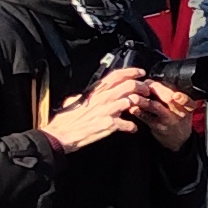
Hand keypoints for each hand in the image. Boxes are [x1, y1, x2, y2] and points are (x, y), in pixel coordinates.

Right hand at [41, 69, 158, 149]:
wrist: (61, 135)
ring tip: (143, 108)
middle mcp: (103, 98)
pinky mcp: (109, 125)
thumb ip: (81, 96)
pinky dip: (133, 127)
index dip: (132, 72)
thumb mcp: (73, 101)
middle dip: (142, 87)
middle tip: (146, 91)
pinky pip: (128, 123)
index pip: (116, 75)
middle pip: (129, 85)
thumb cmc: (65, 120)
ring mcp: (107, 111)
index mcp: (95, 91)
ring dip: (141, 104)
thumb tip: (82, 95)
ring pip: (132, 101)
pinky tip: (133, 129)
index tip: (141, 72)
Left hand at [130, 76, 202, 147]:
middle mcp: (179, 113)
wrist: (179, 139)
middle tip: (146, 83)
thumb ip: (174, 94)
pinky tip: (132, 107)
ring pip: (155, 107)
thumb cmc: (180, 118)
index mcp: (188, 106)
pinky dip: (138, 111)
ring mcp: (167, 120)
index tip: (176, 95)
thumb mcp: (185, 107)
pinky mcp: (156, 126)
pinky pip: (146, 117)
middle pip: (169, 99)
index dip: (182, 98)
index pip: (187, 101)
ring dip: (144, 100)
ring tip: (135, 95)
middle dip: (156, 89)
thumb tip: (155, 80)